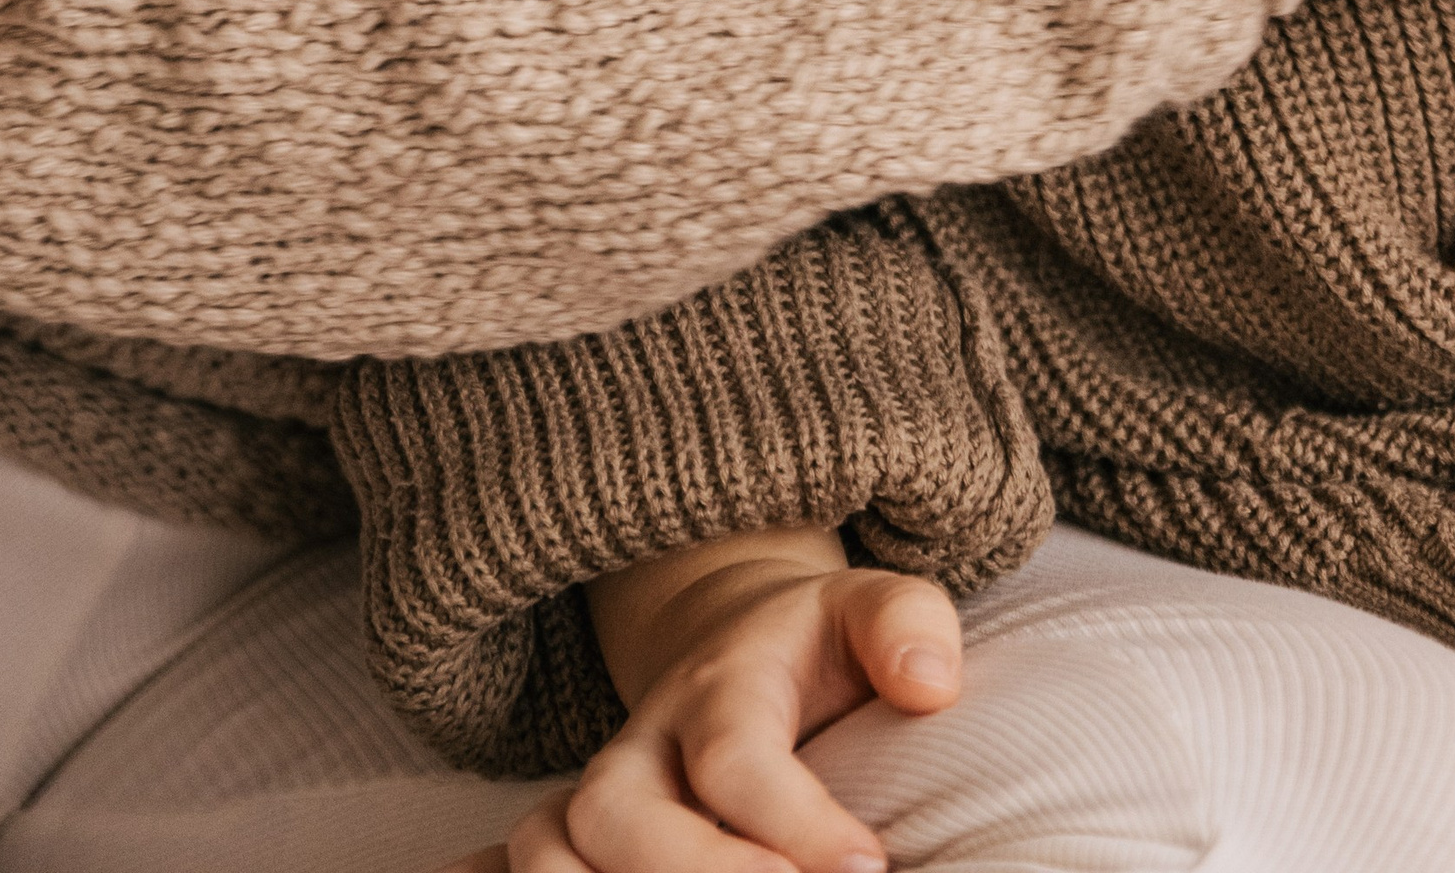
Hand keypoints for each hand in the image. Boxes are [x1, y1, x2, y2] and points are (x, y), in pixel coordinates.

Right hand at [441, 528, 960, 872]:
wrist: (731, 638)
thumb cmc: (817, 645)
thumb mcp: (869, 608)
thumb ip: (907, 628)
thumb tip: (930, 683)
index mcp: (719, 684)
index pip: (736, 759)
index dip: (795, 824)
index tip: (870, 870)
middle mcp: (642, 742)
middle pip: (620, 814)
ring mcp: (599, 794)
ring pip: (549, 850)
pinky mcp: (577, 837)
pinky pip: (524, 868)